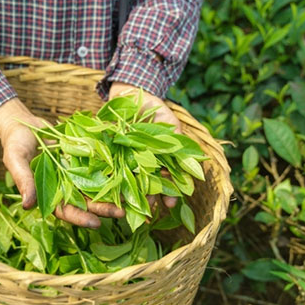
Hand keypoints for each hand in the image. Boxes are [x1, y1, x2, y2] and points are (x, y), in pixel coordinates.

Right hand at [0, 98, 122, 227]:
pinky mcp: (86, 158)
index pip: (66, 211)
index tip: (96, 224)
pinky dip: (116, 170)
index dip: (81, 218)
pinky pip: (102, 166)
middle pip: (87, 202)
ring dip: (114, 193)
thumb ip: (24, 180)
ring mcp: (77, 173)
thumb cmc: (16, 143)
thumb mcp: (16, 159)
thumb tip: (27, 205)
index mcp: (49, 194)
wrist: (25, 123)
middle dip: (104, 209)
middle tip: (122, 213)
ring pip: (98, 187)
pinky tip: (131, 173)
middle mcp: (66, 187)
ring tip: (131, 198)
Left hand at [108, 81, 180, 209]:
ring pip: (128, 182)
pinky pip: (109, 169)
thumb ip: (179, 143)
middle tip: (148, 211)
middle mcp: (143, 164)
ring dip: (129, 196)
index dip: (170, 194)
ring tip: (128, 208)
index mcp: (160, 161)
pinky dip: (109, 181)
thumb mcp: (172, 125)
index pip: (166, 182)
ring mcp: (125, 160)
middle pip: (146, 187)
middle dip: (148, 199)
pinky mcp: (108, 154)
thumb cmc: (156, 109)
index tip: (171, 205)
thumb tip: (195, 164)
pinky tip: (110, 193)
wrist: (131, 93)